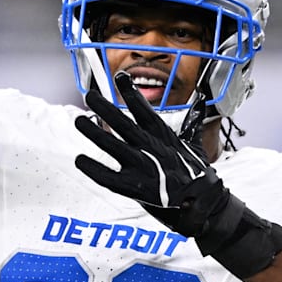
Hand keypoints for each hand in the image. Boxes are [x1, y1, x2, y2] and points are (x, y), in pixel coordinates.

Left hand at [75, 73, 281, 276]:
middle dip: (104, 107)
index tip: (119, 78)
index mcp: (163, 136)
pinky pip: (107, 177)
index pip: (144, 109)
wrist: (202, 203)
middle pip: (122, 123)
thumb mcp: (195, 146)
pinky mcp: (134, 187)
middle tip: (89, 95)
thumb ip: (192, 125)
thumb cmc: (198, 175)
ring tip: (79, 120)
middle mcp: (149, 147)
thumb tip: (199, 105)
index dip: (131, 92)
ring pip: (111, 145)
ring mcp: (140, 166)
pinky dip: (92, 168)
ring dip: (94, 132)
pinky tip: (79, 160)